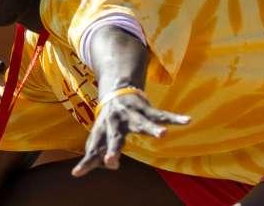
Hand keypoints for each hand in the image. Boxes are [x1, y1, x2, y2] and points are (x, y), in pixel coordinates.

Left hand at [70, 88, 190, 175]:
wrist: (116, 90)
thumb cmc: (108, 120)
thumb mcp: (99, 135)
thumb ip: (96, 153)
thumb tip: (96, 168)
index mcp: (102, 131)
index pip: (93, 149)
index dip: (87, 162)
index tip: (77, 173)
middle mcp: (116, 123)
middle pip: (115, 138)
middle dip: (113, 149)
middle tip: (111, 160)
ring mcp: (131, 115)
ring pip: (142, 124)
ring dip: (153, 129)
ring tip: (163, 134)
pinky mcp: (145, 109)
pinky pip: (162, 115)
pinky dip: (175, 118)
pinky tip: (187, 120)